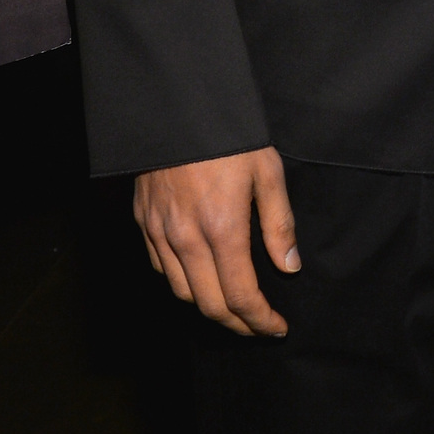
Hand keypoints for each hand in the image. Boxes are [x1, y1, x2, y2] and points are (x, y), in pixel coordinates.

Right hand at [134, 147, 299, 336]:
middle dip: (237, 324)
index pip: (240, 295)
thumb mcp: (267, 172)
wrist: (179, 105)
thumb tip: (289, 266)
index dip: (260, 320)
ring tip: (233, 307)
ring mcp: (160, 232)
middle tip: (258, 325)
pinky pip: (161, 268)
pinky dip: (183, 282)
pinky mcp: (144, 222)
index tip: (277, 327)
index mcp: (222, 228)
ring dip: (209, 307)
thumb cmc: (230, 137)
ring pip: (182, 292)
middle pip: (209, 305)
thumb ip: (279, 224)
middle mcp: (186, 239)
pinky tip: (200, 276)